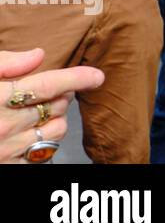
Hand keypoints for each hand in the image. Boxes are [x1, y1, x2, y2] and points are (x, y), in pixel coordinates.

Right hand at [1, 48, 102, 162]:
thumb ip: (5, 63)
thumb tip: (38, 55)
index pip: (48, 85)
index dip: (78, 78)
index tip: (97, 76)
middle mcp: (2, 126)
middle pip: (56, 107)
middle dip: (64, 94)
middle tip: (56, 89)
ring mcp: (5, 150)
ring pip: (56, 131)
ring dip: (58, 118)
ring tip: (44, 109)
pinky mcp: (6, 167)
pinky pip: (42, 154)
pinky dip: (45, 141)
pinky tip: (31, 132)